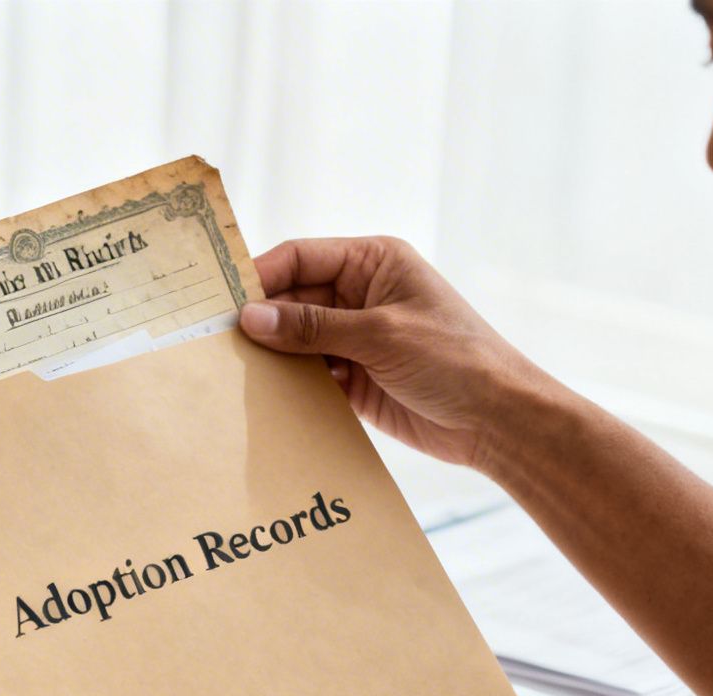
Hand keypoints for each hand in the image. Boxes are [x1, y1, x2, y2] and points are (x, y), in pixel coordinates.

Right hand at [239, 236, 554, 470]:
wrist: (496, 420)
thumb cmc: (454, 360)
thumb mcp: (380, 335)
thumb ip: (312, 327)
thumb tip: (250, 317)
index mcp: (373, 262)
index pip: (302, 257)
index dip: (261, 275)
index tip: (222, 300)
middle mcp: (360, 295)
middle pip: (292, 299)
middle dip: (261, 320)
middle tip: (216, 343)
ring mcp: (356, 337)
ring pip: (295, 339)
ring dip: (272, 355)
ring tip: (233, 372)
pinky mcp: (353, 378)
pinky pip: (308, 374)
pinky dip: (288, 383)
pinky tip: (264, 396)